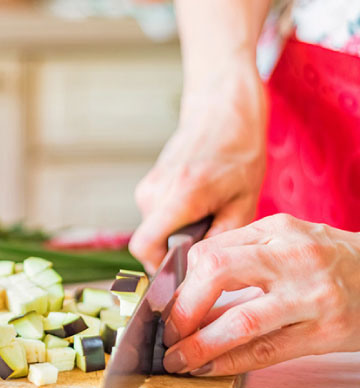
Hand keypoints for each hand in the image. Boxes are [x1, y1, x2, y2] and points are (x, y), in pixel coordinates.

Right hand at [129, 60, 266, 272]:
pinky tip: (197, 201)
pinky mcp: (148, 184)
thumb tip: (198, 269)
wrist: (222, 115)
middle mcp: (156, 191)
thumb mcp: (244, 203)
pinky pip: (156, 216)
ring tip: (206, 211)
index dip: (157, 267)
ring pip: (155, 229)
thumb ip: (219, 239)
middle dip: (176, 246)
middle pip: (152, 241)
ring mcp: (148, 186)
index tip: (180, 271)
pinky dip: (174, 218)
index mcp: (181, 196)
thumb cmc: (238, 155)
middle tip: (208, 233)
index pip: (144, 245)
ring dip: (177, 230)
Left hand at [162, 214, 359, 375]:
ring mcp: (312, 296)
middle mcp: (293, 257)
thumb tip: (187, 297)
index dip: (181, 283)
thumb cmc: (330, 261)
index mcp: (277, 229)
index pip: (211, 251)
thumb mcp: (286, 244)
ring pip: (241, 320)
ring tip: (178, 358)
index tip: (168, 305)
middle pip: (217, 272)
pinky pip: (267, 350)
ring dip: (200, 344)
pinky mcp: (326, 332)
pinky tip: (208, 366)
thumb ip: (241, 261)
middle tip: (168, 330)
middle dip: (183, 308)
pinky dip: (230, 361)